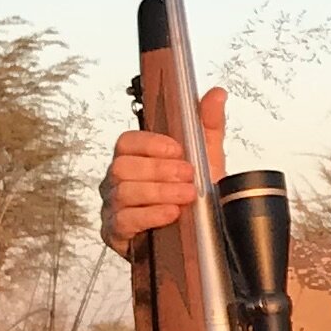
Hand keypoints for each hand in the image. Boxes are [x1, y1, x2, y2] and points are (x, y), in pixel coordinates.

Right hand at [100, 87, 229, 252]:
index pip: (126, 142)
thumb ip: (208, 125)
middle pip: (122, 167)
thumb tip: (216, 93)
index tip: (178, 150)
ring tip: (185, 196)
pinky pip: (123, 221)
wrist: (196, 236)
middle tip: (188, 175)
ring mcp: (113, 207)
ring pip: (123, 192)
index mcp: (133, 159)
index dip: (150, 144)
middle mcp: (117, 181)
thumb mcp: (206, 158)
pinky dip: (150, 216)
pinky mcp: (116, 233)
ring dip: (159, 193)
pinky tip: (170, 214)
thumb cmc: (192, 193)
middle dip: (159, 170)